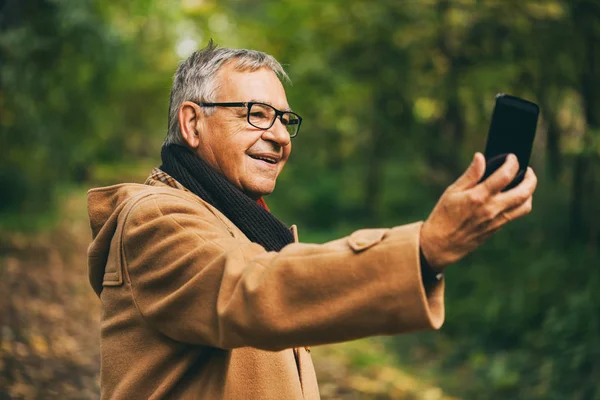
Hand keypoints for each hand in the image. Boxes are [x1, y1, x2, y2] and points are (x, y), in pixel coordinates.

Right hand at [420, 152, 537, 270]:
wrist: (442, 244)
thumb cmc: (443, 215)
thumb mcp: (452, 192)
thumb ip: (470, 175)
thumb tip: (480, 157)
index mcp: (478, 197)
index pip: (505, 175)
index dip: (512, 163)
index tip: (511, 158)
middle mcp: (492, 208)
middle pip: (524, 192)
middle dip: (531, 178)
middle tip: (528, 170)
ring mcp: (497, 220)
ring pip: (525, 205)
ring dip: (529, 192)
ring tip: (524, 184)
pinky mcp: (497, 228)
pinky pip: (516, 214)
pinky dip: (520, 203)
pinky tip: (512, 197)